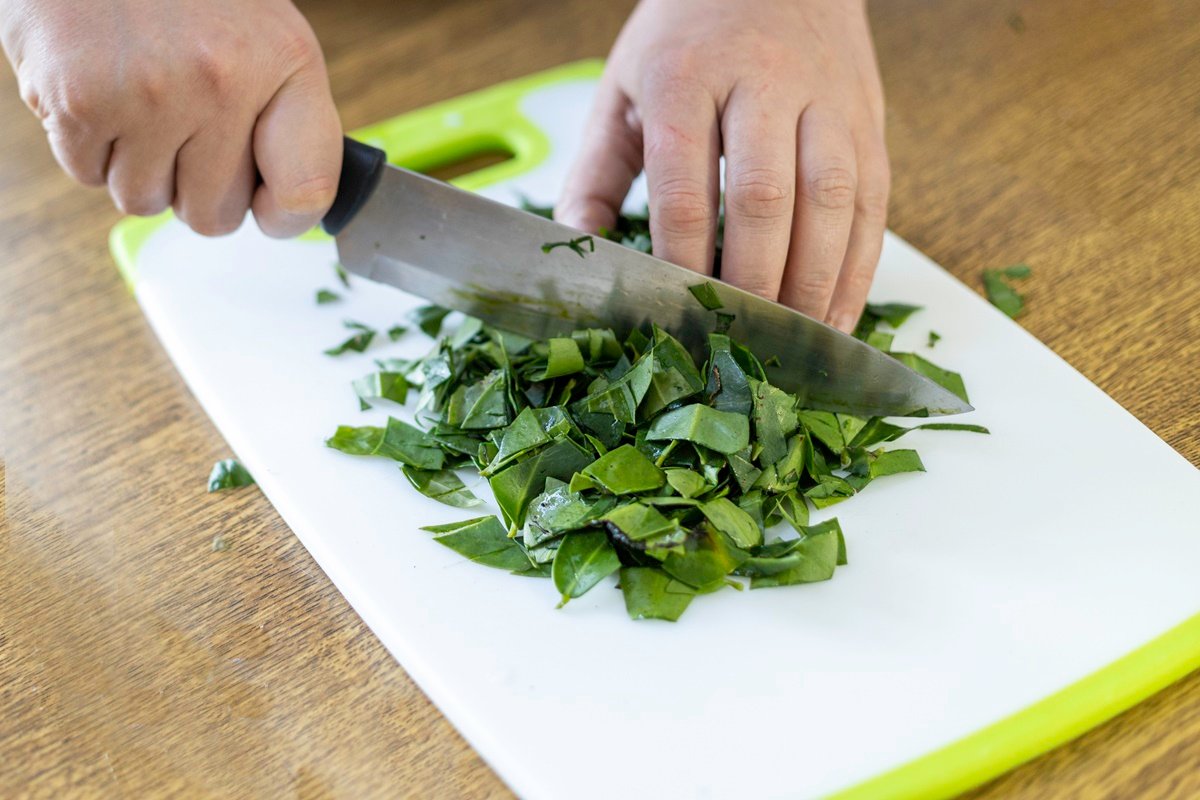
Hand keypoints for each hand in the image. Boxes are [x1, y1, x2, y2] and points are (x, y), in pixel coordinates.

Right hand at [0, 0, 341, 236]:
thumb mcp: (265, 35)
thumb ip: (287, 118)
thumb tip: (288, 209)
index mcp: (285, 62)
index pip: (307, 192)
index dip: (285, 218)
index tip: (267, 206)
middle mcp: (223, 82)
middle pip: (216, 217)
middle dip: (197, 188)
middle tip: (183, 130)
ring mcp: (150, 94)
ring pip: (146, 202)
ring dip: (138, 168)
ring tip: (138, 101)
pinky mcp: (80, 100)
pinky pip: (88, 176)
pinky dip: (89, 146)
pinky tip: (100, 90)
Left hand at [556, 0, 888, 331]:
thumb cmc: (688, 37)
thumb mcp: (624, 88)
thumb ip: (595, 174)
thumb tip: (579, 253)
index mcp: (686, 75)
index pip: (684, 184)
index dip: (681, 258)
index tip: (673, 311)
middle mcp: (763, 83)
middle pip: (763, 197)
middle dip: (752, 280)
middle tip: (737, 339)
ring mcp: (826, 100)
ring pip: (831, 200)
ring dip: (813, 282)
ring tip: (792, 341)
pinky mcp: (869, 119)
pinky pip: (874, 202)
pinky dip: (859, 268)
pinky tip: (836, 315)